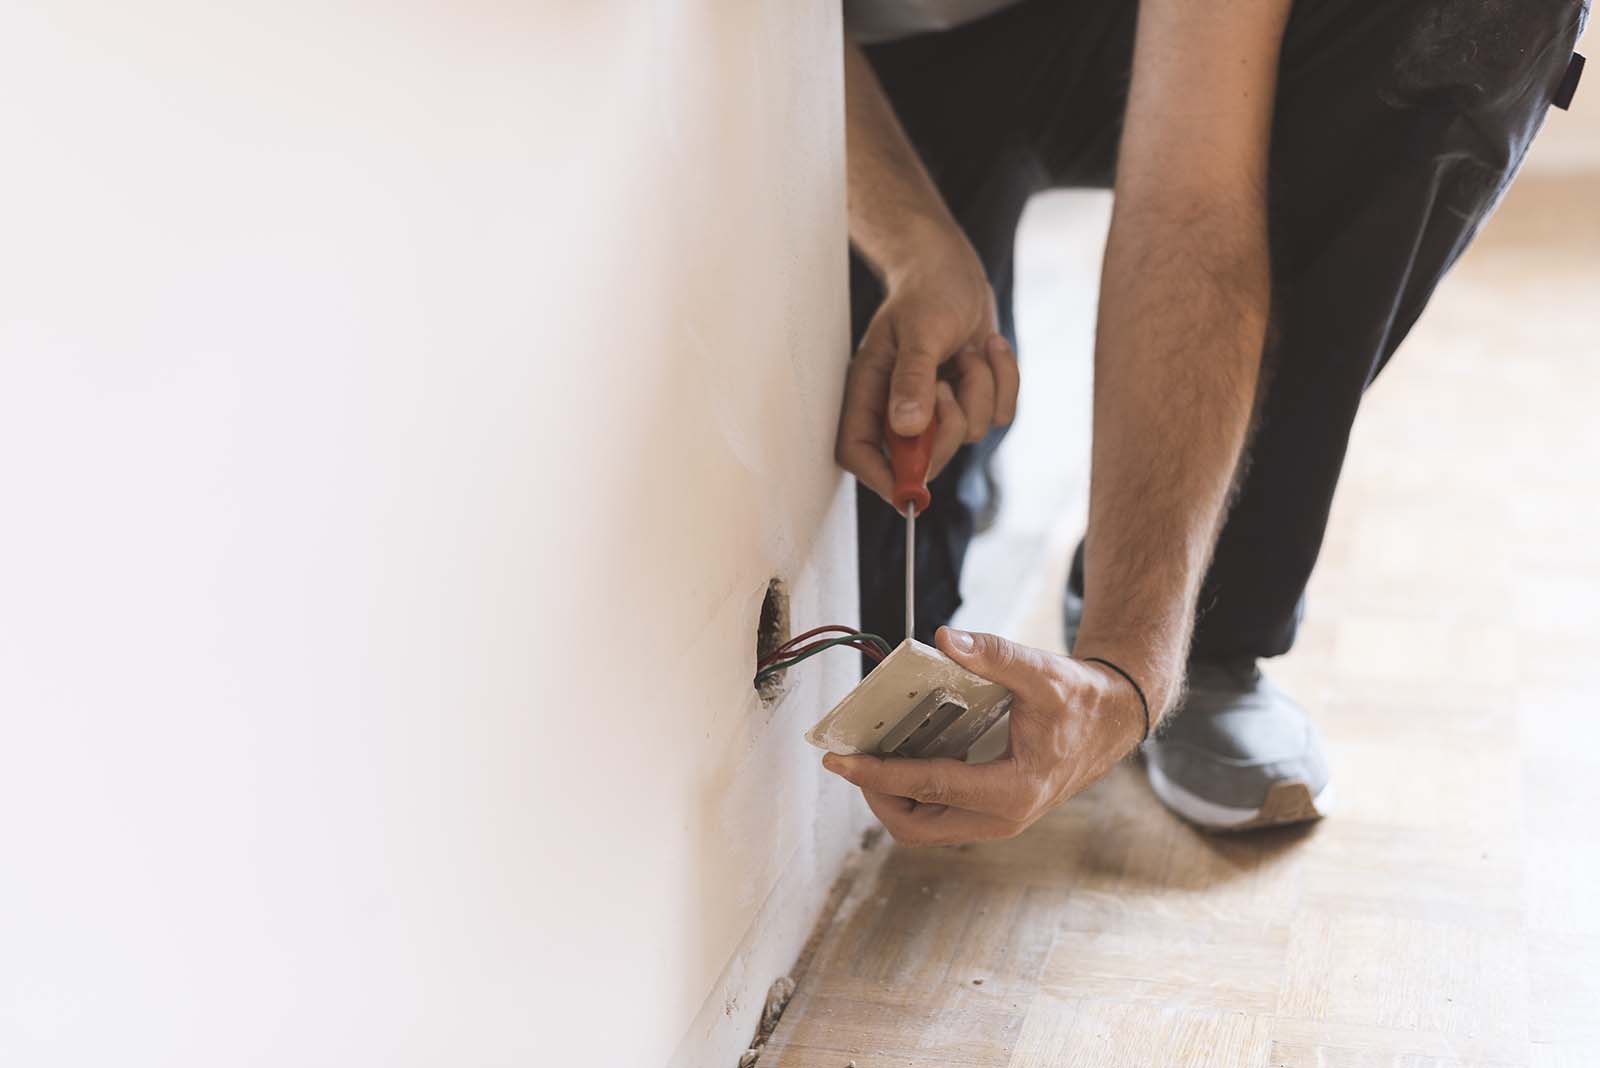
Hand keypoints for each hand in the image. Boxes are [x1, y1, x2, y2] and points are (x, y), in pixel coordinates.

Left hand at [821, 627, 1147, 845]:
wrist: (1110, 721)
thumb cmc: (1078, 698)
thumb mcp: (1041, 671)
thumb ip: (993, 655)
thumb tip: (944, 639)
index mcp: (1014, 789)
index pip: (929, 786)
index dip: (877, 773)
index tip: (839, 760)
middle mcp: (1003, 817)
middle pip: (916, 826)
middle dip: (877, 793)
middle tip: (853, 755)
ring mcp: (997, 822)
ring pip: (923, 828)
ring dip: (891, 797)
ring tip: (871, 755)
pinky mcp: (992, 815)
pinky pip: (937, 816)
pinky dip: (911, 794)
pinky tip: (902, 755)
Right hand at [835, 231, 1019, 503]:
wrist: (955, 268)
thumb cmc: (927, 292)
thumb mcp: (919, 331)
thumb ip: (912, 379)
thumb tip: (907, 428)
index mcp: (869, 392)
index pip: (858, 451)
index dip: (880, 477)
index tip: (910, 491)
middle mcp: (898, 407)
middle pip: (922, 459)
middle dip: (948, 426)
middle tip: (948, 385)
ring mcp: (937, 407)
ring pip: (969, 434)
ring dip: (979, 387)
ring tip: (967, 350)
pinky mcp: (970, 398)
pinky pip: (999, 415)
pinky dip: (1003, 380)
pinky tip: (985, 348)